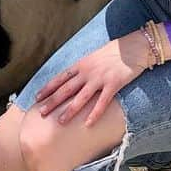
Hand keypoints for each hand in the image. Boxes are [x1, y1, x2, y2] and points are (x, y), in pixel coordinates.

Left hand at [34, 34, 152, 126]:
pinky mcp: (113, 84)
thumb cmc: (114, 52)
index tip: (37, 98)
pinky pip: (102, 102)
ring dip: (69, 110)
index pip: (60, 78)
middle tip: (41, 113)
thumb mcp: (93, 57)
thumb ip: (83, 68)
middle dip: (52, 101)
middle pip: (66, 89)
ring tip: (60, 121)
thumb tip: (72, 78)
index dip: (48, 88)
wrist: (133, 47)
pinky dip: (94, 113)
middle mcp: (87, 72)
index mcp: (81, 64)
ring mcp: (99, 78)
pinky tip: (88, 124)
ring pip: (80, 97)